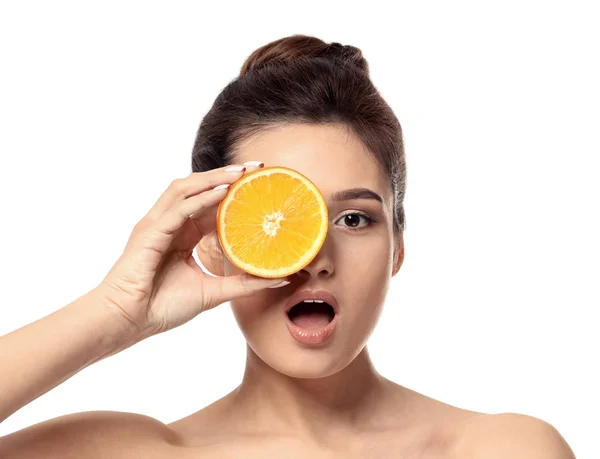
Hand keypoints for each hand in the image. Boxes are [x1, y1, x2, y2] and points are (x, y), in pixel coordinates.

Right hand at [96, 164, 287, 339]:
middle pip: (199, 188)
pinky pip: (178, 210)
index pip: (210, 204)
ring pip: (186, 190)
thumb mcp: (213, 292)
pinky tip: (221, 192)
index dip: (233, 191)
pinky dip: (200, 199)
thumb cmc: (162, 307)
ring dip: (213, 178)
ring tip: (241, 173)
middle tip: (256, 166)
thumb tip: (281, 279)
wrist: (128, 322)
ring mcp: (158, 225)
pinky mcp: (150, 232)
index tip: (260, 182)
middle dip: (227, 175)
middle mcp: (169, 224)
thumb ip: (244, 284)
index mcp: (182, 234)